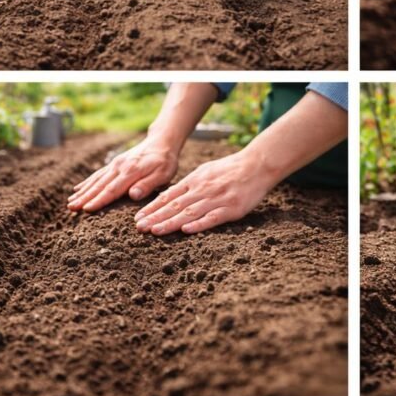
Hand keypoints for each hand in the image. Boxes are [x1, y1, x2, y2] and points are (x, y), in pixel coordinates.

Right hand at [67, 138, 178, 211]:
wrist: (162, 141)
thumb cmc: (165, 161)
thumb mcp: (163, 174)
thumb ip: (148, 184)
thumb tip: (133, 195)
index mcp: (131, 172)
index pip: (112, 189)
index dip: (99, 200)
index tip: (86, 209)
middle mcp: (119, 167)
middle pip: (100, 185)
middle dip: (85, 198)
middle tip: (70, 208)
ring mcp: (115, 164)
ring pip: (96, 180)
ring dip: (83, 192)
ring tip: (70, 202)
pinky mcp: (115, 163)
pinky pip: (98, 174)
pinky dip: (87, 182)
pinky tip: (78, 189)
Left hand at [133, 150, 274, 235]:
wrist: (257, 164)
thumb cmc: (230, 169)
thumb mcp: (206, 172)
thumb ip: (189, 185)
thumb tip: (169, 196)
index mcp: (195, 180)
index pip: (169, 196)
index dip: (152, 208)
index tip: (138, 218)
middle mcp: (203, 189)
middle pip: (175, 205)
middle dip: (155, 217)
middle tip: (139, 227)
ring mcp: (217, 199)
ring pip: (190, 212)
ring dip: (171, 222)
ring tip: (155, 231)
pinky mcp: (232, 208)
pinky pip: (213, 217)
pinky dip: (199, 224)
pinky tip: (186, 230)